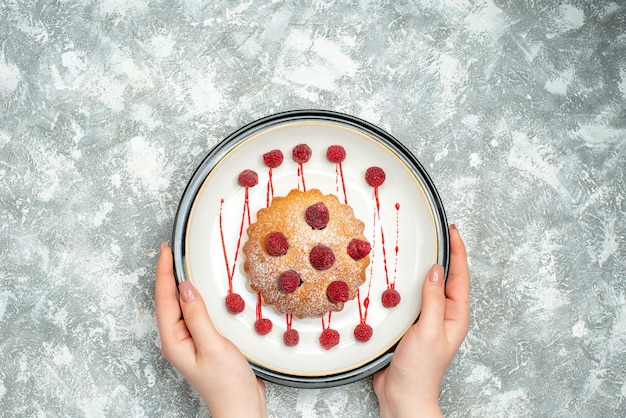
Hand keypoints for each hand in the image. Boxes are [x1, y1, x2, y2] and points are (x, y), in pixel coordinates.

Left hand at [155, 242, 267, 417]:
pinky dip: (196, 297)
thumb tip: (185, 287)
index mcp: (173, 340)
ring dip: (180, 284)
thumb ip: (197, 316)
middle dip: (167, 274)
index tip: (166, 250)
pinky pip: (195, 313)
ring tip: (180, 262)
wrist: (242, 407)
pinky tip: (201, 290)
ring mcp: (190, 341)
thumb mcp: (213, 346)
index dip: (164, 272)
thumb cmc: (227, 383)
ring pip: (181, 306)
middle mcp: (178, 339)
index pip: (165, 299)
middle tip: (170, 250)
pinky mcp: (204, 341)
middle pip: (168, 300)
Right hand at [373, 225, 469, 417]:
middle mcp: (444, 316)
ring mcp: (427, 320)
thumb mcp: (428, 331)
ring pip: (428, 287)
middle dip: (444, 254)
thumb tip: (435, 270)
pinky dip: (407, 284)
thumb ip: (433, 300)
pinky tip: (398, 278)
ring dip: (424, 268)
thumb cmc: (419, 370)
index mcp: (455, 316)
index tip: (452, 230)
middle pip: (446, 279)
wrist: (402, 396)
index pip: (460, 277)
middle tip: (437, 233)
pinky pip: (412, 298)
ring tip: (419, 248)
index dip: (457, 252)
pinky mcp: (411, 325)